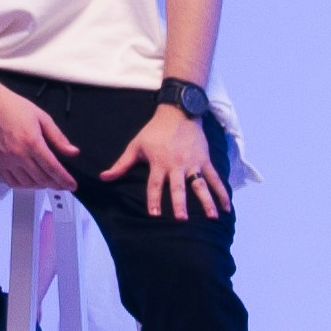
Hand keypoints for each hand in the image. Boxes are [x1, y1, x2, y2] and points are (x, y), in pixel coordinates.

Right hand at [0, 83, 81, 191]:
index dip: (64, 179)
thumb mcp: (42, 117)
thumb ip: (58, 137)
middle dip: (56, 184)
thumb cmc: (13, 107)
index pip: (52, 168)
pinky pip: (12, 182)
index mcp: (32, 142)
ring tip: (49, 182)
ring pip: (28, 183)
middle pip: (42, 178)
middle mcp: (18, 154)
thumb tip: (73, 152)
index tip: (72, 185)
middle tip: (63, 184)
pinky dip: (24, 186)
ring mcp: (6, 161)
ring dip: (41, 185)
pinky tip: (31, 181)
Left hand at [102, 100, 227, 220]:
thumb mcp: (136, 145)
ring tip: (212, 217)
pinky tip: (227, 207)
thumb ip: (121, 164)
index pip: (155, 184)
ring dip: (206, 201)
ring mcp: (193, 163)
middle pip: (178, 187)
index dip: (154, 199)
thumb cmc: (154, 131)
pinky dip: (222, 193)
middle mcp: (177, 165)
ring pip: (200, 184)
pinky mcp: (205, 160)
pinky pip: (215, 178)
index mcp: (159, 163)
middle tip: (182, 219)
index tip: (155, 214)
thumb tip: (103, 177)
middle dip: (180, 203)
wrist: (178, 111)